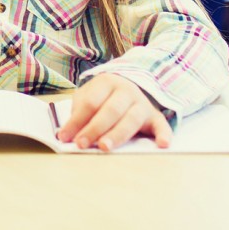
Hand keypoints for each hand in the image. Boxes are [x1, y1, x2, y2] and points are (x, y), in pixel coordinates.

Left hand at [56, 74, 171, 151]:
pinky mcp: (155, 116)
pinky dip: (164, 134)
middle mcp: (127, 91)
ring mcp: (142, 103)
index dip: (77, 120)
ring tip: (104, 147)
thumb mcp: (88, 96)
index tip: (65, 137)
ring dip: (117, 134)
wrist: (131, 85)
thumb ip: (79, 113)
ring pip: (131, 119)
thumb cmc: (103, 97)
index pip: (90, 102)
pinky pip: (162, 125)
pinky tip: (162, 145)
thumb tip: (67, 135)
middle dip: (95, 128)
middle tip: (82, 144)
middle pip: (110, 110)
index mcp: (107, 82)